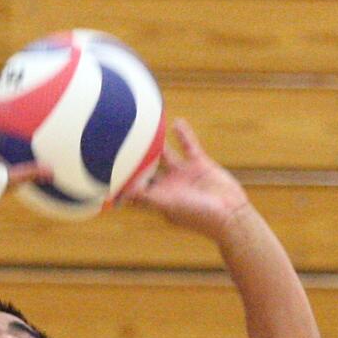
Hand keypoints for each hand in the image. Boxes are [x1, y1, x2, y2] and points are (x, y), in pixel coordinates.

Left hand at [126, 118, 248, 240]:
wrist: (229, 214)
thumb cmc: (197, 215)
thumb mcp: (168, 205)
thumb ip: (147, 197)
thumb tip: (125, 192)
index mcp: (158, 198)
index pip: (136, 187)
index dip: (124, 179)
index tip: (108, 166)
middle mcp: (169, 186)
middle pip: (148, 168)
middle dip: (137, 158)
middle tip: (121, 140)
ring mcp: (184, 174)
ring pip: (166, 154)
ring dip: (157, 142)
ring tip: (145, 127)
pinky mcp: (199, 164)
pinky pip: (188, 146)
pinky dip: (183, 135)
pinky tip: (175, 122)